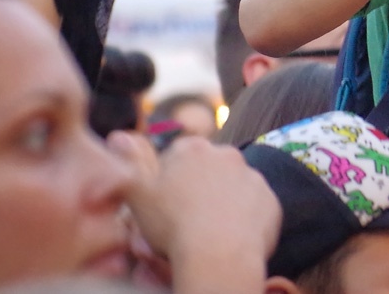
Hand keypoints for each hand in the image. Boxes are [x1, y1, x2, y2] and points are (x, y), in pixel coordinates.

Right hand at [108, 132, 280, 291]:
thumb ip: (128, 161)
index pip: (179, 156)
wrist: (219, 254)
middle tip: (190, 217)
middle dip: (200, 186)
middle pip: (209, 168)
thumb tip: (118, 135)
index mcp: (192, 150)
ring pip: (234, 186)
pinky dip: (246, 218)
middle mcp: (226, 155)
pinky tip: (232, 236)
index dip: (170, 180)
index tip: (168, 202)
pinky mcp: (270, 200)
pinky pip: (256, 206)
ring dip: (225, 201)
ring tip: (212, 230)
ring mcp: (252, 176)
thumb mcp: (138, 193)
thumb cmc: (173, 225)